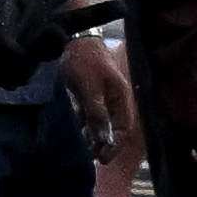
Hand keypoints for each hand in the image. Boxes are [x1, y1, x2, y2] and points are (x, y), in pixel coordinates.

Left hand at [60, 33, 138, 162]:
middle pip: (113, 126)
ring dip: (94, 136)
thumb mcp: (90, 89)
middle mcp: (114, 97)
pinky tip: (78, 135)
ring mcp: (102, 94)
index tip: (103, 159)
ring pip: (101, 122)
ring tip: (85, 151)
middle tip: (93, 158)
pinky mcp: (89, 92)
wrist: (72, 37)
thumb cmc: (84, 61)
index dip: (115, 145)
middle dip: (105, 143)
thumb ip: (97, 113)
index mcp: (120, 95)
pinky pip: (90, 114)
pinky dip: (85, 125)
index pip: (123, 127)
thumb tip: (103, 138)